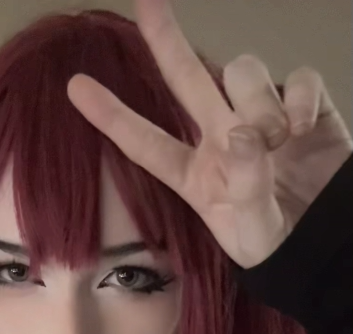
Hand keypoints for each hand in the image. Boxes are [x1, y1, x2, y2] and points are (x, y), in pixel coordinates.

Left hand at [67, 0, 352, 267]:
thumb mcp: (252, 227)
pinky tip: (305, 129)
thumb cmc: (277, 242)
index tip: (76, 87)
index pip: (147, 143)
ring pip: (244, 73)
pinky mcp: (303, 105)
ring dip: (259, 102)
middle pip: (187, 79)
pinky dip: (302, 99)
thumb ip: (244, 183)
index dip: (112, 116)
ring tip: (279, 140)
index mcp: (195, 174)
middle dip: (166, 40)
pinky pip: (297, 78)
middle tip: (147, 3)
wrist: (325, 242)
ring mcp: (262, 116)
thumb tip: (242, 134)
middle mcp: (222, 138)